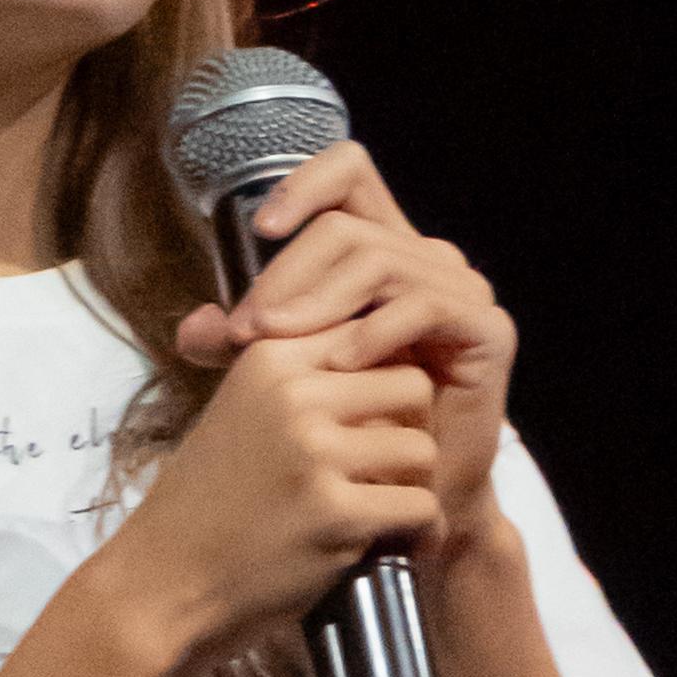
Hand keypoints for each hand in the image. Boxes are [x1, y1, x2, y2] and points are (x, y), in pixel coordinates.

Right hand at [104, 325, 438, 676]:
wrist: (163, 580)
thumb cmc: (206, 502)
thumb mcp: (241, 411)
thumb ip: (300, 380)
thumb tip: (380, 342)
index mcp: (270, 358)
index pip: (371, 336)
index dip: (388, 381)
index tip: (380, 422)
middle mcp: (293, 394)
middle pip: (412, 385)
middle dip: (415, 428)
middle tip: (397, 469)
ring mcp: (314, 453)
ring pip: (423, 448)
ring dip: (418, 485)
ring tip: (395, 511)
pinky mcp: (334, 513)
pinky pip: (421, 506)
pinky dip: (423, 534)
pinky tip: (405, 546)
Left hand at [177, 143, 517, 549]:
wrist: (413, 503)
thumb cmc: (355, 433)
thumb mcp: (288, 375)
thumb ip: (244, 345)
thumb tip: (189, 329)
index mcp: (386, 251)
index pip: (350, 173)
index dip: (305, 184)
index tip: (260, 227)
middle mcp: (429, 261)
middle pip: (349, 227)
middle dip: (286, 276)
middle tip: (246, 331)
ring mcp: (464, 292)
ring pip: (380, 261)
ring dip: (317, 303)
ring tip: (276, 346)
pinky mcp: (488, 330)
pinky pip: (423, 308)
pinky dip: (373, 333)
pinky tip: (340, 365)